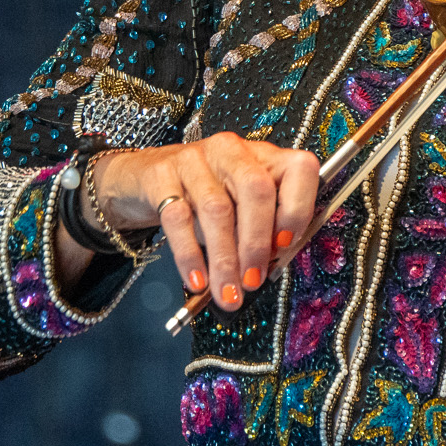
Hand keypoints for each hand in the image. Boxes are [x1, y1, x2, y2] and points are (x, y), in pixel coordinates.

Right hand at [60, 133, 319, 311]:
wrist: (146, 176)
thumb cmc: (205, 196)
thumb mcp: (240, 207)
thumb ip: (262, 229)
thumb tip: (272, 267)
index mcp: (264, 156)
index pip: (299, 168)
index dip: (297, 209)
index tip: (286, 246)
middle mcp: (232, 151)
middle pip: (256, 189)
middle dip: (257, 242)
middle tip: (253, 281)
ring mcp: (194, 159)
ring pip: (216, 209)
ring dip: (225, 259)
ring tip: (228, 294)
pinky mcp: (161, 175)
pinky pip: (178, 219)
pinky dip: (189, 256)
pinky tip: (197, 282)